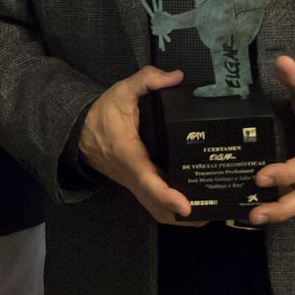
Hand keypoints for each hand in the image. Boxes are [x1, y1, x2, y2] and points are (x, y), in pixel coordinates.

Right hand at [78, 66, 203, 225]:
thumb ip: (146, 80)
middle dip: (184, 215)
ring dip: (181, 217)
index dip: (166, 195)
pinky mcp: (137, 186)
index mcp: (128, 154)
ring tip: (213, 210)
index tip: (186, 206)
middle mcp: (131, 177)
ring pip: (157, 211)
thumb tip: (177, 77)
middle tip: (215, 211)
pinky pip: (155, 205)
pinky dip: (174, 210)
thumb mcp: (120, 91)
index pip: (146, 180)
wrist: (79, 133)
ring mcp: (134, 185)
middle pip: (157, 207)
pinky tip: (197, 202)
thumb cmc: (101, 114)